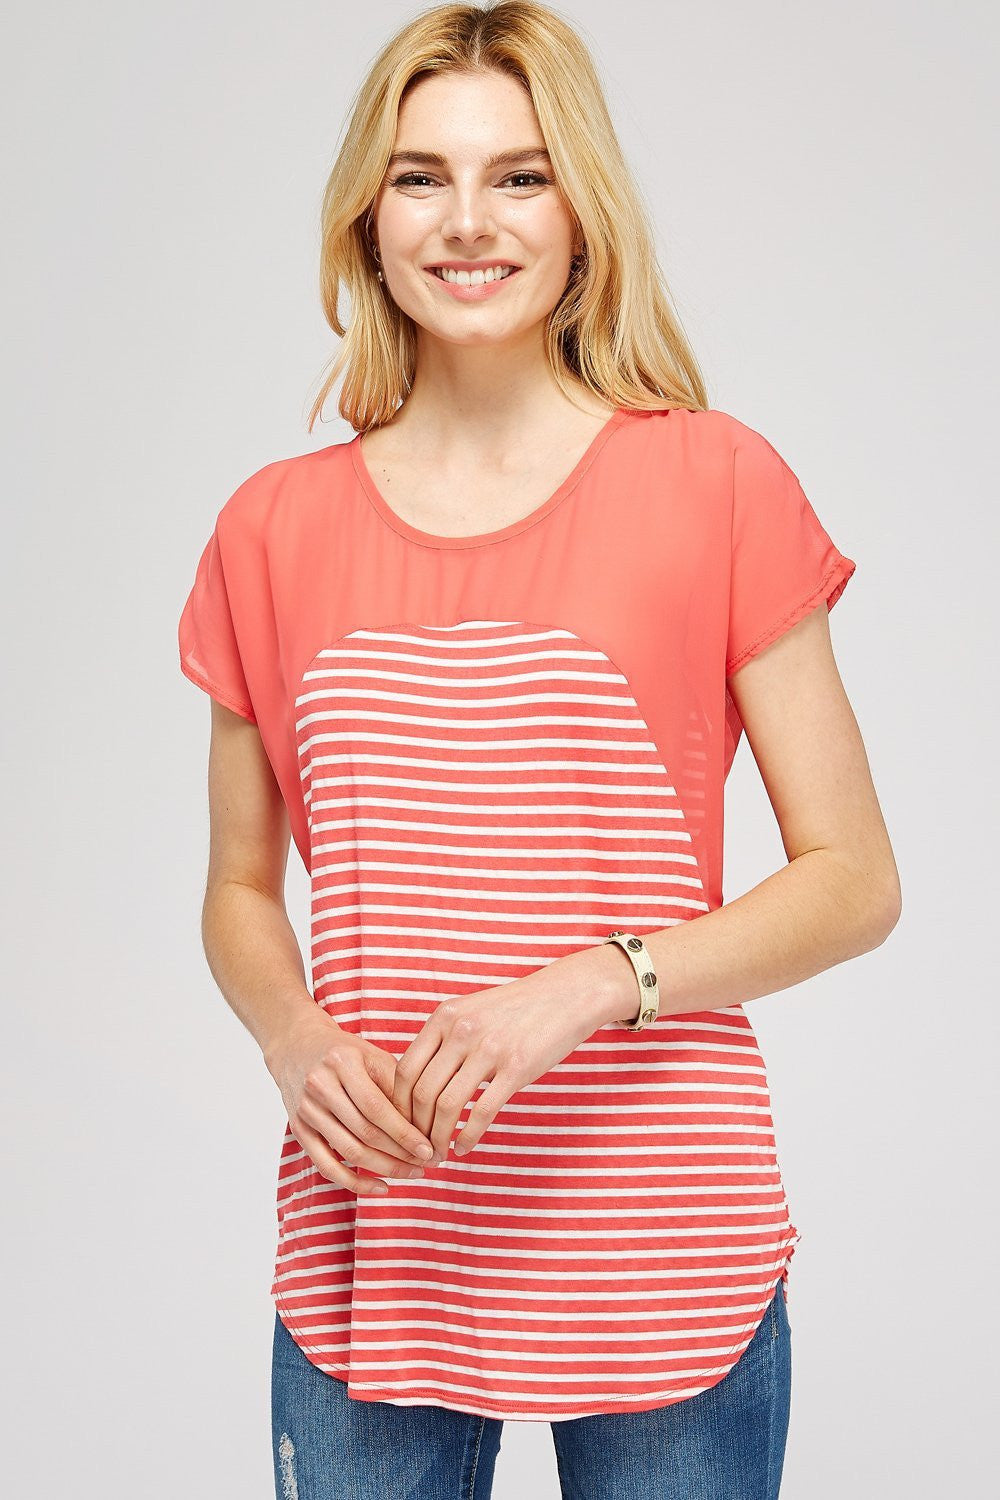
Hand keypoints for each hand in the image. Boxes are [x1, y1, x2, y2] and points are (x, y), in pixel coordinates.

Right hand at [265, 1011, 435, 1195]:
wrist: (297, 1046)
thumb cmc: (345, 1053)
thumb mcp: (373, 1055)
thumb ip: (397, 1086)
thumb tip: (425, 1126)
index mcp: (342, 1062)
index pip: (377, 1107)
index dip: (405, 1133)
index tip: (430, 1149)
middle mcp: (320, 1086)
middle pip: (365, 1132)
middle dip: (401, 1154)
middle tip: (428, 1164)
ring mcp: (306, 1110)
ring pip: (349, 1151)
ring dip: (385, 1168)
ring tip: (412, 1173)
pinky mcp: (299, 1129)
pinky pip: (327, 1165)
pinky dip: (355, 1181)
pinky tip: (381, 1187)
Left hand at [391, 943, 623, 1160]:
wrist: (565, 995)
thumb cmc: (515, 1010)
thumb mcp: (470, 1013)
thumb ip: (444, 1041)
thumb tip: (417, 1084)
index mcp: (444, 1017)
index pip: (405, 1070)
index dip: (399, 1106)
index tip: (403, 1127)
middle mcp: (461, 1031)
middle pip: (422, 1092)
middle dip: (415, 1129)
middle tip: (419, 1149)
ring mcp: (489, 1049)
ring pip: (447, 1106)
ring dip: (438, 1139)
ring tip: (440, 1154)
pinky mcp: (516, 1068)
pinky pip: (482, 1112)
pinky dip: (468, 1137)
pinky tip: (464, 1148)